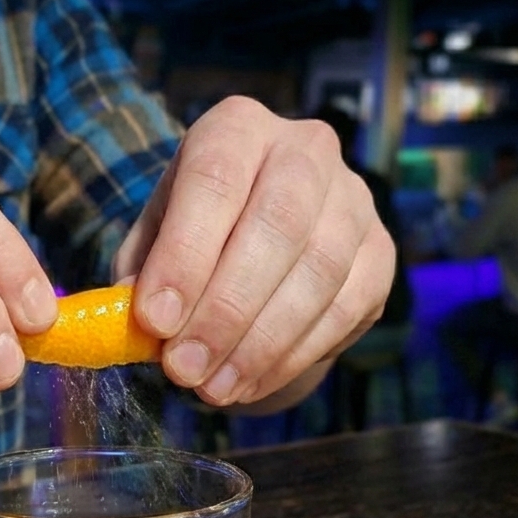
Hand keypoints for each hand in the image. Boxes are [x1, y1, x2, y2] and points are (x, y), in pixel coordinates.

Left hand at [114, 96, 394, 407]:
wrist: (260, 250)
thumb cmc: (195, 241)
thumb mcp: (154, 245)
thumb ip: (142, 275)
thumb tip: (137, 324)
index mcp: (237, 129)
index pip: (215, 178)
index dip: (185, 254)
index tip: (155, 321)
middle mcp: (305, 148)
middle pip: (277, 223)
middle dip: (225, 310)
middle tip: (183, 369)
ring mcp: (353, 200)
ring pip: (318, 271)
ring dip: (259, 344)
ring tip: (212, 388)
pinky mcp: (380, 254)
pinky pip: (345, 309)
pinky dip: (292, 356)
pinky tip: (248, 384)